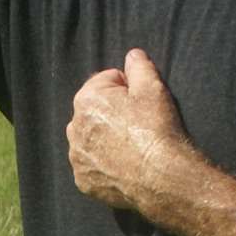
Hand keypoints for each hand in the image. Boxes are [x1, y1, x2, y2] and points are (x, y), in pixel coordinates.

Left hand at [67, 48, 191, 209]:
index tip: (143, 103)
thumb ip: (139, 65)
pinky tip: (125, 166)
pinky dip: (105, 164)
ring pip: (91, 138)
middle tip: (140, 125)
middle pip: (96, 110)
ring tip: (132, 147)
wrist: (162, 178)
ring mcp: (77, 157)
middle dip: (114, 113)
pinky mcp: (84, 181)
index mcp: (86, 99)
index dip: (129, 88)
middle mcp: (73, 127)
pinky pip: (92, 166)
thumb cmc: (156, 129)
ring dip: (106, 138)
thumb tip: (132, 54)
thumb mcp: (153, 87)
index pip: (107, 81)